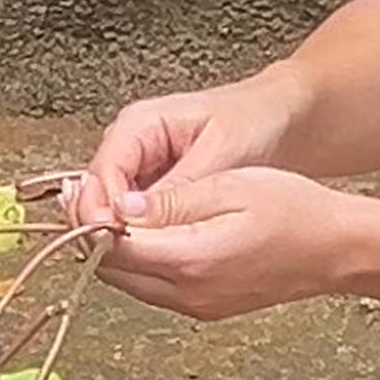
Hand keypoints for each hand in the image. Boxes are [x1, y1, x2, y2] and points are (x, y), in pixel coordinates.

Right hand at [68, 74, 301, 239]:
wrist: (281, 118)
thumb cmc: (254, 121)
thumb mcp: (219, 153)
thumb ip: (177, 188)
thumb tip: (132, 216)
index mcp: (138, 125)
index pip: (100, 174)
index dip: (100, 211)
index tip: (112, 239)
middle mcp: (131, 147)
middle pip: (97, 196)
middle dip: (104, 228)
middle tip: (122, 258)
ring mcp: (140, 170)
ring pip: (112, 211)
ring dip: (121, 236)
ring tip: (140, 261)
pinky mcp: (154, 191)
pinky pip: (136, 219)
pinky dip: (141, 237)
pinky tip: (156, 255)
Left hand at [97, 161, 379, 325]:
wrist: (338, 249)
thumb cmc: (295, 210)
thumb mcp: (229, 187)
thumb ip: (171, 202)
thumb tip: (120, 208)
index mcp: (191, 261)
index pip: (113, 247)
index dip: (88, 217)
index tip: (77, 187)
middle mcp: (188, 294)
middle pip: (112, 271)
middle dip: (93, 233)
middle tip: (82, 194)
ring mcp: (197, 306)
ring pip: (130, 281)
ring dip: (114, 248)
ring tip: (109, 206)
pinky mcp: (205, 306)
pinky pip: (154, 287)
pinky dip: (140, 260)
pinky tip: (145, 230)